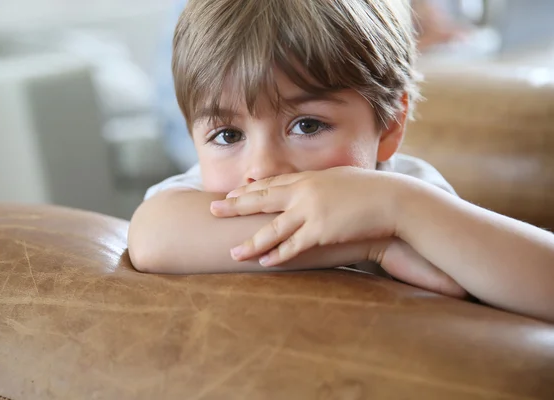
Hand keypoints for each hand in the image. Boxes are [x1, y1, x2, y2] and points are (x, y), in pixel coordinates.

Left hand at [210, 167, 402, 265]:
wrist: (394, 199)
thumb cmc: (371, 189)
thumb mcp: (341, 179)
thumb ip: (321, 184)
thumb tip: (311, 190)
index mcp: (309, 177)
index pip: (272, 183)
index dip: (249, 190)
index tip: (231, 193)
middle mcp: (304, 192)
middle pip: (262, 200)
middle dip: (235, 206)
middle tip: (213, 209)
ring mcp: (311, 211)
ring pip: (272, 228)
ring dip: (251, 241)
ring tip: (233, 252)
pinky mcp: (321, 230)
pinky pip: (294, 246)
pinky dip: (278, 255)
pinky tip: (264, 262)